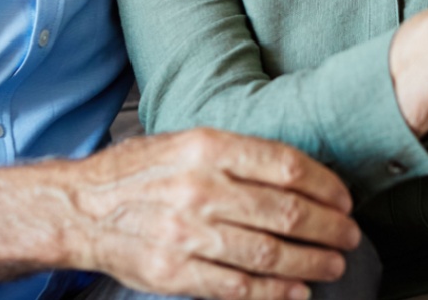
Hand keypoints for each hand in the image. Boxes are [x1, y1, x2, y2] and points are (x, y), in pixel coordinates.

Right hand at [66, 128, 360, 299]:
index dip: (325, 185)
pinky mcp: (176, 273)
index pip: (284, 166)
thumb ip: (235, 154)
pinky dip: (275, 293)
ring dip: (311, 262)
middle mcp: (200, 188)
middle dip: (328, 227)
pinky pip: (239, 287)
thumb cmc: (135, 173)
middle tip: (349, 234)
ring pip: (269, 253)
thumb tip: (294, 172)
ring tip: (332, 264)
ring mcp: (187, 234)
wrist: (79, 209)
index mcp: (206, 147)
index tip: (343, 198)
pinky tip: (296, 291)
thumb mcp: (184, 142)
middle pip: (285, 212)